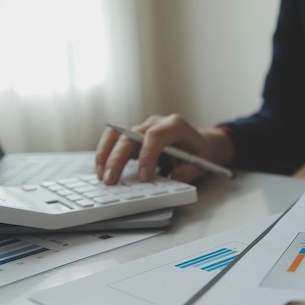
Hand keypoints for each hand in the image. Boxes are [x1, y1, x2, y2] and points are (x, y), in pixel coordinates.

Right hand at [95, 114, 233, 183]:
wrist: (198, 142)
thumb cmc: (200, 151)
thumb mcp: (203, 162)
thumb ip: (189, 170)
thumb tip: (172, 178)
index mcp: (175, 125)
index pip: (156, 136)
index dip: (147, 155)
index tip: (144, 177)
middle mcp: (155, 123)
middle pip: (130, 135)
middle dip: (118, 159)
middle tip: (111, 180)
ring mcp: (142, 128)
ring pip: (116, 134)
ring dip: (105, 154)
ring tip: (101, 176)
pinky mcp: (133, 136)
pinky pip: (114, 141)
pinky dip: (105, 154)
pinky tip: (101, 171)